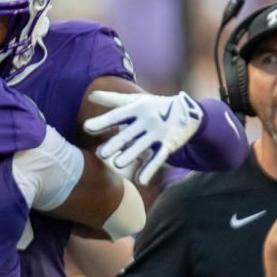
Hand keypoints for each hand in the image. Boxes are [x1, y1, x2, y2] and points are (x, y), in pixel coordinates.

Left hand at [83, 90, 202, 186]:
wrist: (189, 111)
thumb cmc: (155, 106)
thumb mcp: (136, 100)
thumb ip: (113, 100)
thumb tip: (90, 95)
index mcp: (137, 108)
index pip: (117, 115)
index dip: (102, 122)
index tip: (87, 127)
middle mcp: (147, 120)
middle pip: (129, 133)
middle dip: (116, 143)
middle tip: (101, 153)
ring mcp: (158, 134)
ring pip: (142, 147)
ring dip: (131, 156)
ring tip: (118, 165)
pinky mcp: (168, 145)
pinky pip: (158, 158)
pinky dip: (149, 169)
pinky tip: (140, 181)